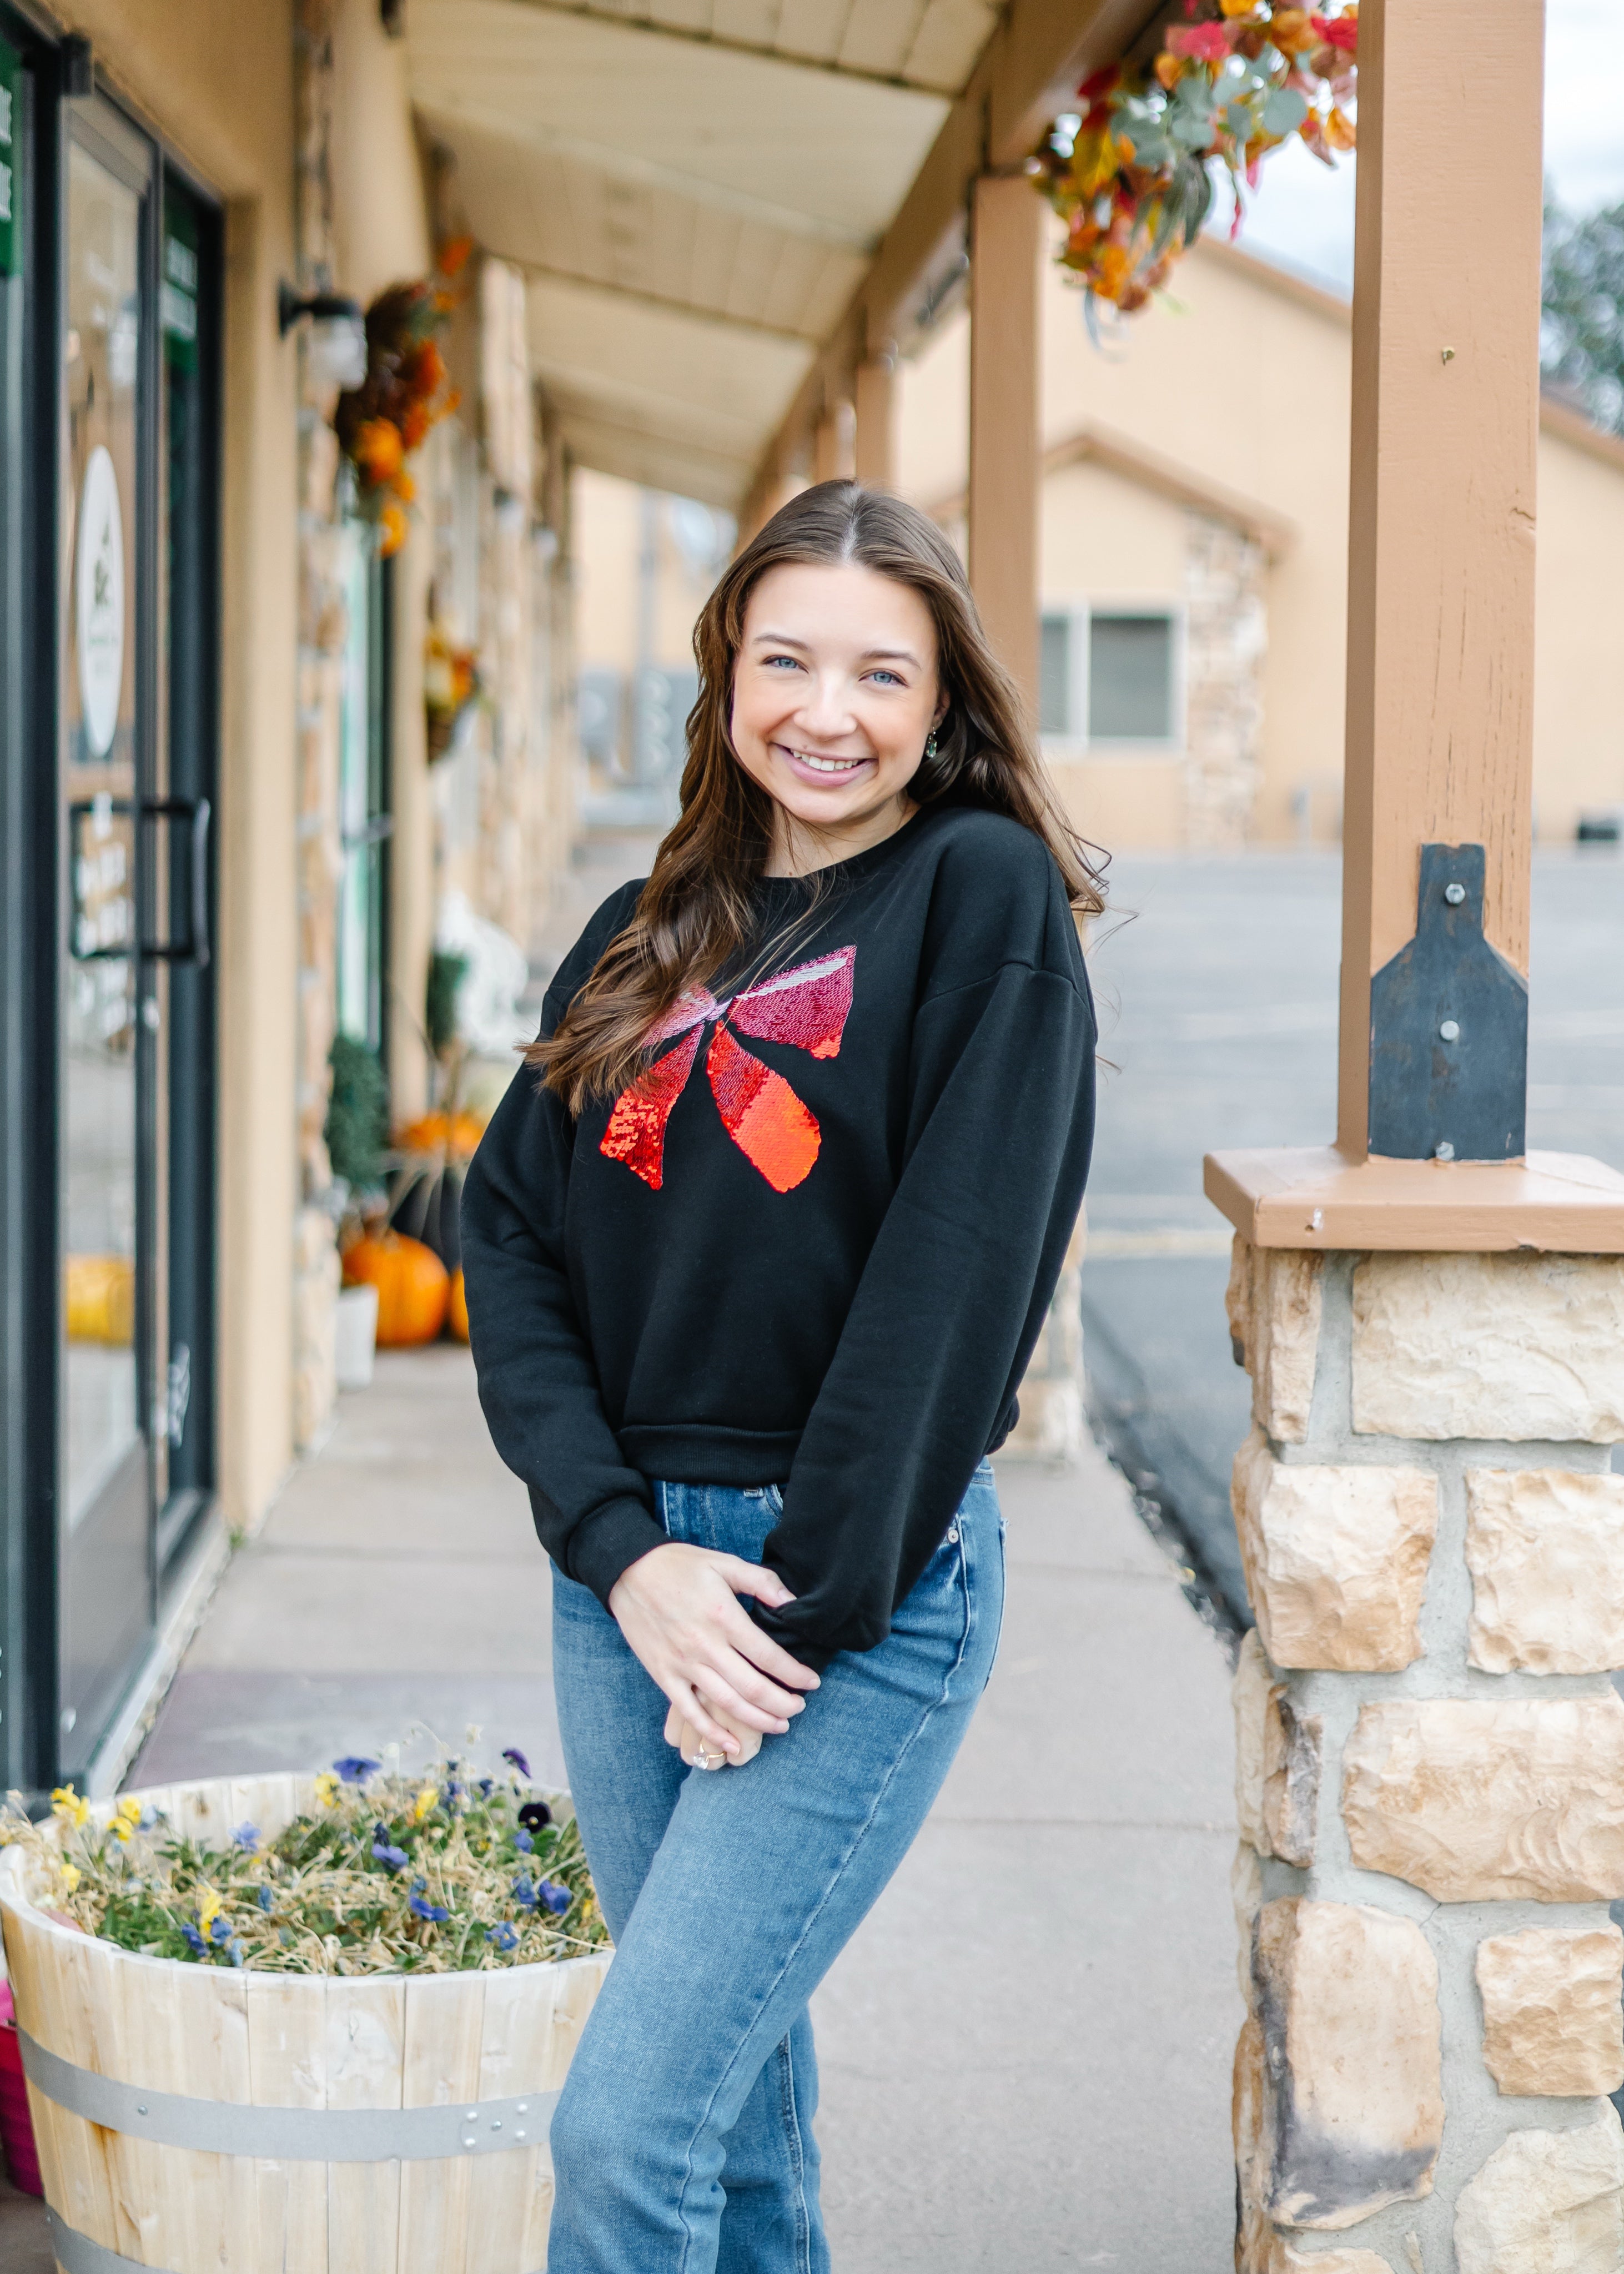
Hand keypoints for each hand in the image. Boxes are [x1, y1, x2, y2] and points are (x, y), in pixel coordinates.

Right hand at [608, 1541, 818, 1757]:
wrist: (628, 1571)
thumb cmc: (680, 1565)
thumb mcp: (724, 1563)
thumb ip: (761, 1582)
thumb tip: (793, 1601)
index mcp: (724, 1617)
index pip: (769, 1656)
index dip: (795, 1673)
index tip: (812, 1681)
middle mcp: (705, 1646)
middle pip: (753, 1687)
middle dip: (783, 1704)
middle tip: (800, 1708)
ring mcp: (682, 1664)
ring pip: (727, 1704)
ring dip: (757, 1720)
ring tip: (780, 1726)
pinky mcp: (664, 1675)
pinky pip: (690, 1711)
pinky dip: (711, 1733)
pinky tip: (731, 1746)